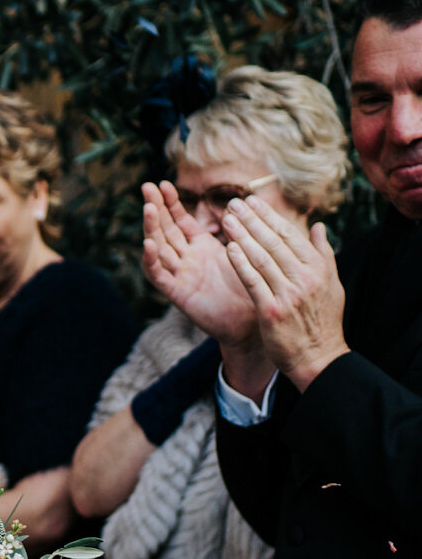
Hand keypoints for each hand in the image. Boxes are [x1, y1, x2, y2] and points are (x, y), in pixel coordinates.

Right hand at [141, 182, 258, 346]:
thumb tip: (244, 202)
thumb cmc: (252, 289)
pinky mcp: (177, 293)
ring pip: (159, 248)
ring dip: (152, 228)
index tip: (164, 183)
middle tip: (146, 186)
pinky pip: (159, 276)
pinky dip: (151, 261)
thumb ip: (241, 230)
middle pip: (165, 229)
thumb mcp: (247, 252)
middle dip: (156, 207)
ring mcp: (179, 275)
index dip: (171, 203)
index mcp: (202, 248)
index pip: (180, 221)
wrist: (252, 322)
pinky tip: (148, 245)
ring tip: (148, 208)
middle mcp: (186, 259)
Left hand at [220, 196, 349, 389]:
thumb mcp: (331, 285)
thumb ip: (322, 254)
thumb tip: (318, 226)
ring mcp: (288, 294)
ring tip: (227, 219)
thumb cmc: (322, 320)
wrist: (318, 358)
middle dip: (252, 220)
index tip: (252, 200)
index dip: (269, 216)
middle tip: (233, 203)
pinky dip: (240, 263)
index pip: (290, 235)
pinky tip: (228, 249)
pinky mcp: (271, 311)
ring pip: (262, 258)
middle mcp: (304, 277)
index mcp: (318, 268)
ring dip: (243, 235)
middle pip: (274, 242)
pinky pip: (253, 282)